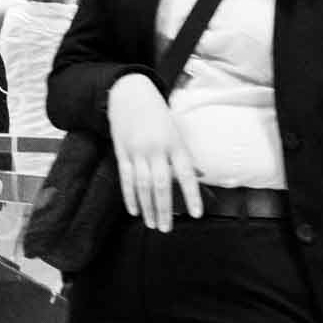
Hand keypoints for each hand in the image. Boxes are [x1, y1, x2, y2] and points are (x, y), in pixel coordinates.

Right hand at [107, 74, 200, 231]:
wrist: (129, 92)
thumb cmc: (157, 112)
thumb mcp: (176, 129)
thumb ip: (183, 154)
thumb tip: (200, 175)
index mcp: (174, 142)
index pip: (186, 174)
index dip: (193, 195)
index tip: (197, 214)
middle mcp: (156, 148)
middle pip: (161, 185)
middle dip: (165, 209)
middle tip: (167, 229)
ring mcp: (137, 150)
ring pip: (142, 185)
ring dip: (148, 208)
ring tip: (153, 224)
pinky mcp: (122, 152)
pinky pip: (126, 179)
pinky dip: (130, 197)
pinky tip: (134, 211)